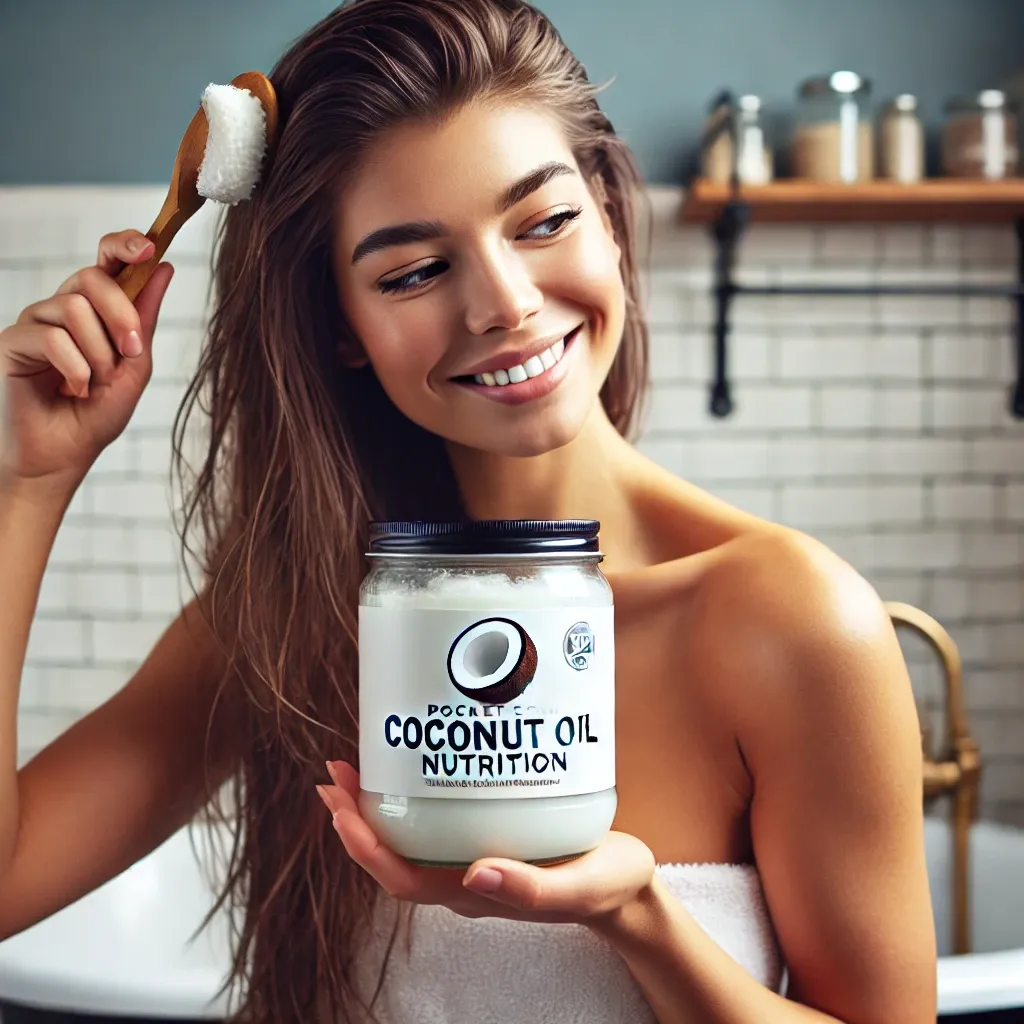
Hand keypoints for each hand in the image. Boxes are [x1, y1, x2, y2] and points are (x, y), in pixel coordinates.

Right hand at [0, 229, 174, 489]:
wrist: (63, 456)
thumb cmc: (96, 414)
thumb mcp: (135, 366)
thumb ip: (145, 318)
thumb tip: (162, 267)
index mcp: (95, 310)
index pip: (105, 260)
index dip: (123, 244)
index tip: (148, 247)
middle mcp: (62, 308)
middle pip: (92, 277)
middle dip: (121, 314)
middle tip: (132, 351)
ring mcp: (35, 322)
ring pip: (74, 307)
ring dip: (98, 352)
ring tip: (95, 384)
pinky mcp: (12, 341)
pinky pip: (52, 336)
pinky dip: (75, 368)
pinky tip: (74, 391)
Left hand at [317, 760, 655, 924]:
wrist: (629, 887)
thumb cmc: (606, 885)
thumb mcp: (579, 886)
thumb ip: (532, 889)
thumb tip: (473, 874)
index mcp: (476, 894)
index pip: (402, 878)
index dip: (365, 847)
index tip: (341, 808)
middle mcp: (464, 878)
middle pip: (393, 857)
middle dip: (356, 819)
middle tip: (335, 773)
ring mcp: (473, 859)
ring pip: (409, 839)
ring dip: (376, 808)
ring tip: (356, 767)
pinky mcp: (487, 837)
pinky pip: (435, 822)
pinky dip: (411, 797)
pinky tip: (412, 766)